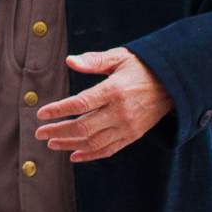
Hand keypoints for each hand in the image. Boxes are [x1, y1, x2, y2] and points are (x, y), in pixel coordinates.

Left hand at [33, 47, 173, 162]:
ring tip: (51, 143)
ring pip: (93, 142)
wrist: (173, 84)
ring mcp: (128, 126)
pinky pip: (108, 149)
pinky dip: (90, 155)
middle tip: (39, 133)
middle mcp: (121, 112)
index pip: (80, 103)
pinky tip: (74, 155)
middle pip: (83, 127)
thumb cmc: (141, 67)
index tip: (41, 114)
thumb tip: (69, 61)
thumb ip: (94, 60)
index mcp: (114, 90)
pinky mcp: (133, 136)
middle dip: (58, 131)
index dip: (58, 110)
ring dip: (70, 144)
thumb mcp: (119, 57)